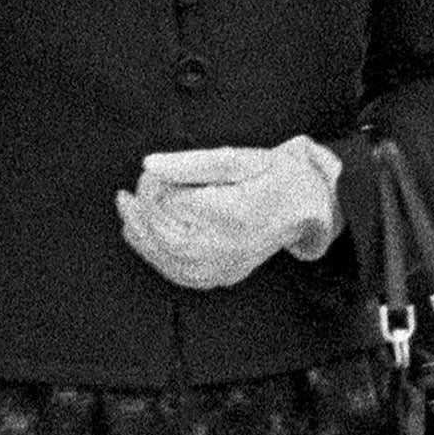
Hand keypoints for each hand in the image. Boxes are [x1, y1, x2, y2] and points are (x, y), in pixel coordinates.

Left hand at [115, 135, 342, 289]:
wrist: (308, 208)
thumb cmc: (275, 175)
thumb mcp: (238, 158)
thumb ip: (191, 162)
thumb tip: (148, 165)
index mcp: (233, 215)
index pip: (171, 206)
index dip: (152, 186)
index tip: (152, 171)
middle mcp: (229, 248)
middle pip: (165, 237)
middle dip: (138, 214)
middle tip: (125, 193)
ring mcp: (226, 267)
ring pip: (168, 259)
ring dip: (140, 235)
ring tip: (126, 210)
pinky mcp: (222, 276)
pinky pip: (179, 274)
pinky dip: (154, 254)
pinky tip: (142, 235)